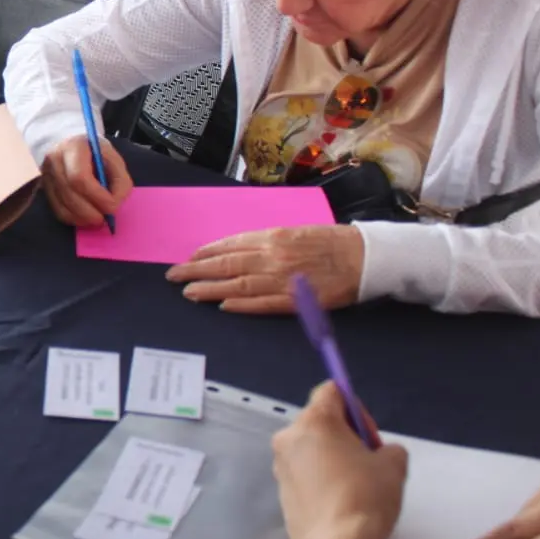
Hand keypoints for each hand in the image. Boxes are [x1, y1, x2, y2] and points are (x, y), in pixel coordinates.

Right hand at [41, 136, 132, 228]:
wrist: (70, 144)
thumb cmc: (95, 153)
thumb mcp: (114, 159)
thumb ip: (120, 180)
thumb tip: (114, 204)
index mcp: (73, 147)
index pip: (79, 177)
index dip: (97, 196)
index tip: (112, 206)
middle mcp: (54, 161)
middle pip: (69, 193)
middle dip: (89, 211)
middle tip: (104, 218)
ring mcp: (46, 176)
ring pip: (61, 206)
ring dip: (82, 218)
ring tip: (96, 219)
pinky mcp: (44, 189)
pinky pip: (57, 211)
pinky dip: (74, 219)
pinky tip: (85, 218)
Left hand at [167, 225, 364, 313]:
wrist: (366, 257)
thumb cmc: (332, 242)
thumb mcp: (295, 232)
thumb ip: (266, 242)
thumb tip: (236, 250)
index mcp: (273, 237)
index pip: (230, 245)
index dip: (205, 253)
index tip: (187, 258)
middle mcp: (273, 256)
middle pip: (226, 264)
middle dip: (196, 271)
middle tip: (173, 276)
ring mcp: (283, 279)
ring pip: (238, 285)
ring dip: (210, 289)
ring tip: (189, 292)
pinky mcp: (297, 301)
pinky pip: (263, 304)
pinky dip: (241, 305)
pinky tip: (223, 305)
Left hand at [273, 382, 407, 538]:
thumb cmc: (366, 498)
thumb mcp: (394, 465)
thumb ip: (388, 448)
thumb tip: (378, 453)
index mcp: (314, 421)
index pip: (331, 392)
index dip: (356, 408)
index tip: (369, 436)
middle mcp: (289, 437)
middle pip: (319, 421)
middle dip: (345, 435)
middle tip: (368, 463)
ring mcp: (280, 466)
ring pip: (311, 449)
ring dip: (332, 458)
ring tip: (357, 486)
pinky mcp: (280, 491)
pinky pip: (304, 473)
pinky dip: (320, 479)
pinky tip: (340, 502)